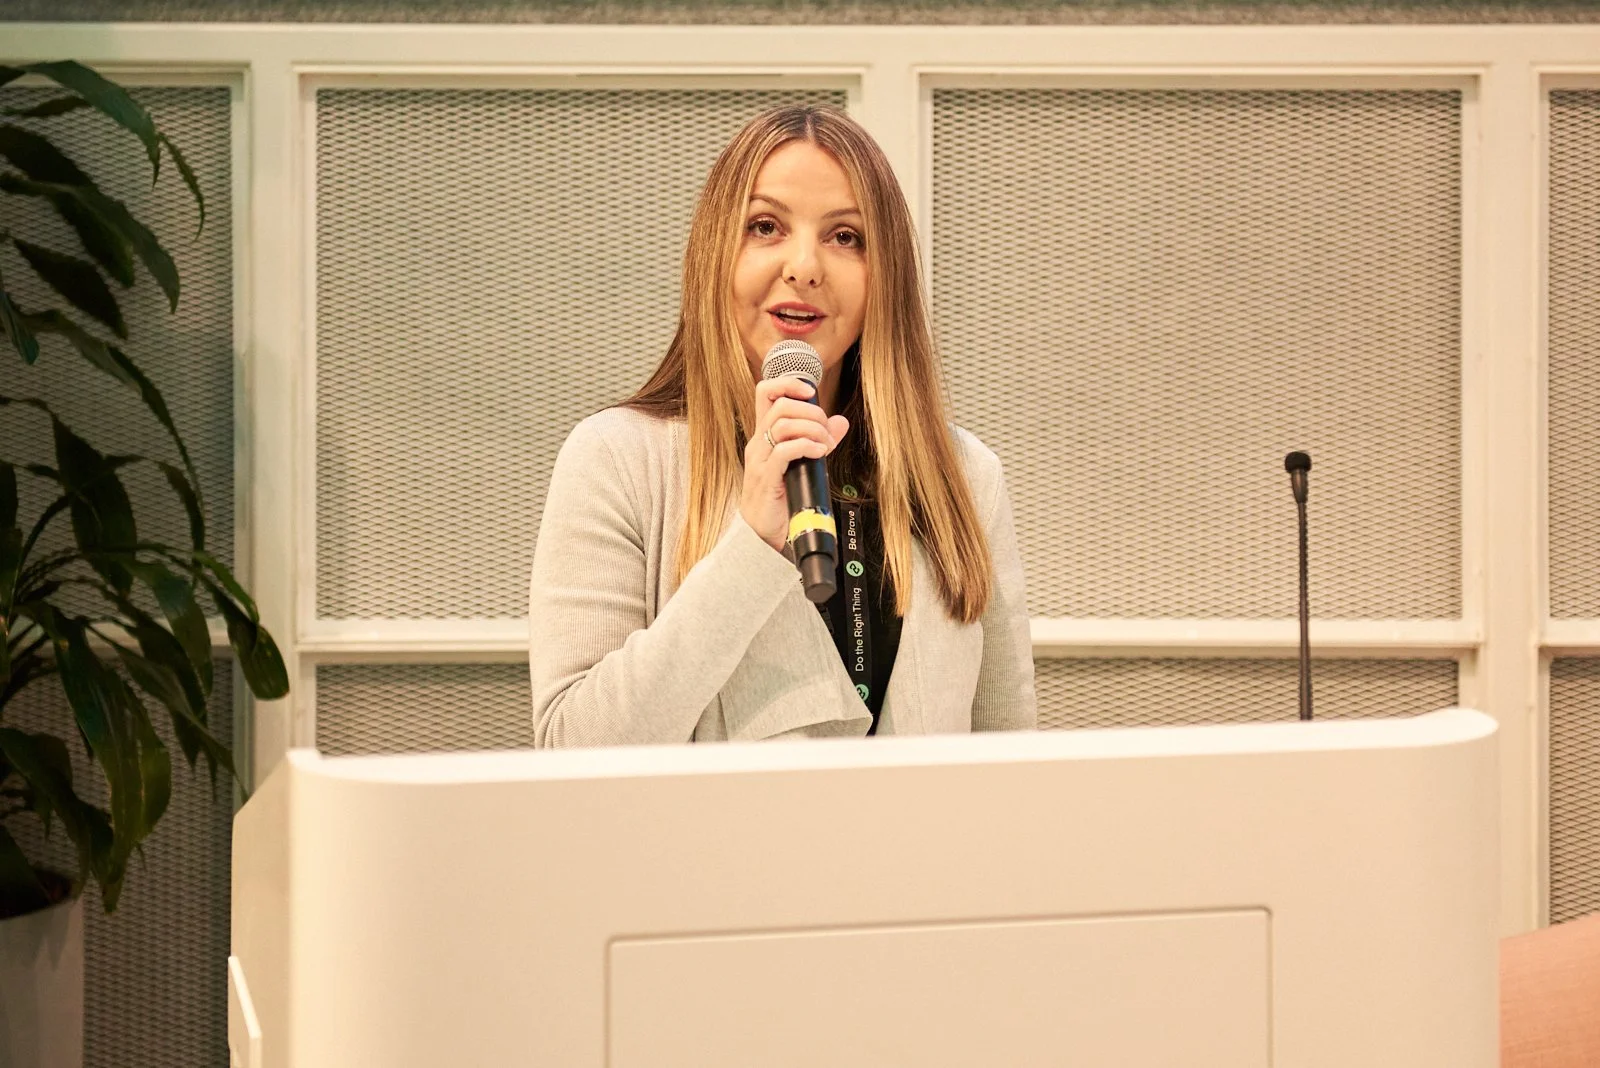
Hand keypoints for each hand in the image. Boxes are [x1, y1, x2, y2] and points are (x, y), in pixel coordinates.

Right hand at [741, 378, 849, 551]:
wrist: (766, 533)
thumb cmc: (783, 496)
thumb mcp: (805, 462)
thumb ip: (820, 439)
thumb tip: (840, 422)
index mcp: (765, 435)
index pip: (766, 393)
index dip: (788, 383)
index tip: (811, 392)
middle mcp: (759, 443)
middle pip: (780, 405)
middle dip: (811, 411)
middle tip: (826, 430)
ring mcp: (760, 460)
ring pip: (782, 425)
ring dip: (813, 429)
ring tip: (826, 445)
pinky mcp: (766, 478)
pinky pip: (784, 451)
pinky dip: (806, 446)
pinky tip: (820, 453)